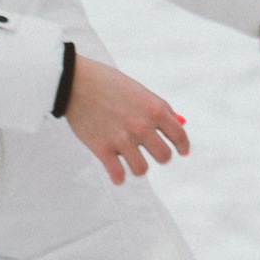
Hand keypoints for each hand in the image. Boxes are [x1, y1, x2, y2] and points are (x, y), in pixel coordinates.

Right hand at [64, 57, 189, 184]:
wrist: (76, 81)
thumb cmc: (109, 83)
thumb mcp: (140, 91)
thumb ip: (161, 108)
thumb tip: (181, 122)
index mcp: (154, 109)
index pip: (179, 135)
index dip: (183, 146)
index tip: (182, 152)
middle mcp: (141, 125)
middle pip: (163, 157)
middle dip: (159, 156)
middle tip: (150, 152)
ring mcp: (122, 138)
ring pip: (141, 170)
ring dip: (138, 167)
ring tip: (131, 161)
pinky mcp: (101, 148)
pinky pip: (118, 175)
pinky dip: (118, 177)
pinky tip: (116, 172)